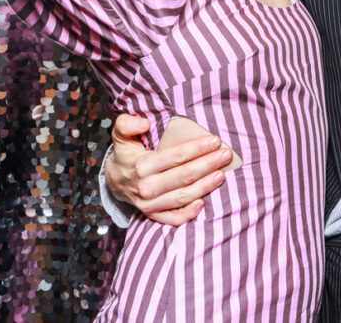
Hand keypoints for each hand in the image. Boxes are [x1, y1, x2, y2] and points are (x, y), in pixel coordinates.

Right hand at [105, 113, 231, 225]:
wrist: (114, 179)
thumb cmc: (126, 153)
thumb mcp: (121, 134)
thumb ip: (127, 123)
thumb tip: (144, 123)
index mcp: (141, 165)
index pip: (176, 156)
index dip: (197, 148)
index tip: (215, 141)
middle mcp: (146, 186)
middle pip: (184, 176)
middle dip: (208, 164)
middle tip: (226, 155)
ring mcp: (149, 203)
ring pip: (183, 196)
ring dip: (205, 186)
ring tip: (222, 175)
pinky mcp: (152, 214)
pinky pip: (173, 218)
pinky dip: (188, 214)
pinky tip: (203, 204)